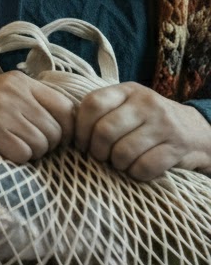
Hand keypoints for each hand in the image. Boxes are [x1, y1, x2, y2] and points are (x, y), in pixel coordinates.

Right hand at [0, 71, 75, 162]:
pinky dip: (14, 159)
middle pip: (58, 130)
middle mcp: (15, 90)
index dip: (67, 130)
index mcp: (20, 81)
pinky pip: (24, 153)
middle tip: (22, 147)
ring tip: (6, 148)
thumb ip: (29, 104)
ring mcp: (3, 107)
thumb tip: (68, 129)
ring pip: (43, 144)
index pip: (68, 107)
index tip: (54, 143)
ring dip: (29, 154)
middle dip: (46, 146)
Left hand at [75, 82, 210, 180]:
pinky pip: (145, 167)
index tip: (81, 143)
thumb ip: (101, 111)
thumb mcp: (126, 106)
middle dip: (96, 151)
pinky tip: (137, 169)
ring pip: (123, 151)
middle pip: (104, 131)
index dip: (80, 128)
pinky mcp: (177, 147)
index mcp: (127, 90)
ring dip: (117, 164)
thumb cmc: (148, 121)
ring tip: (120, 162)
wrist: (196, 131)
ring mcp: (164, 124)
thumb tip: (68, 130)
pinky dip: (136, 173)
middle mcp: (146, 103)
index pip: (92, 104)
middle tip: (100, 157)